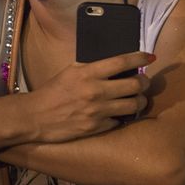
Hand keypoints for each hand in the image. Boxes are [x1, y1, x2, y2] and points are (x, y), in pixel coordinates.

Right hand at [24, 51, 152, 142]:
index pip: (122, 62)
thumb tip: (117, 62)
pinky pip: (119, 120)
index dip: (140, 58)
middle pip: (135, 85)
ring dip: (140, 101)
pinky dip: (123, 116)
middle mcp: (95, 91)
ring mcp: (97, 111)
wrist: (34, 117)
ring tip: (138, 99)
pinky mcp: (96, 127)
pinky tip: (122, 113)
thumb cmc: (53, 91)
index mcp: (88, 73)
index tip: (150, 57)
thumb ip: (93, 66)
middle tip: (144, 82)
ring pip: (133, 105)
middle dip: (145, 83)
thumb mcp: (71, 71)